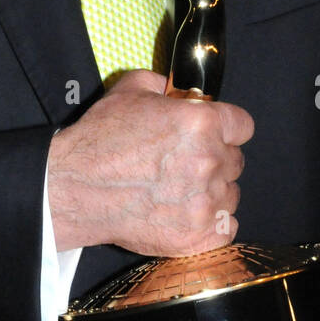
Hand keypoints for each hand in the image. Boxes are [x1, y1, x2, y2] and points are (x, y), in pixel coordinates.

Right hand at [47, 69, 253, 255]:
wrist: (76, 188)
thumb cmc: (100, 139)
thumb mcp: (130, 89)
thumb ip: (165, 84)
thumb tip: (182, 90)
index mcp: (200, 122)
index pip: (243, 125)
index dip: (227, 128)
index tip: (215, 134)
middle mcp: (209, 160)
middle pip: (236, 161)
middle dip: (215, 159)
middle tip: (184, 163)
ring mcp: (206, 202)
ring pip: (231, 194)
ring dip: (212, 192)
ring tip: (179, 190)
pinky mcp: (199, 236)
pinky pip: (227, 227)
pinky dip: (211, 223)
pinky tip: (186, 214)